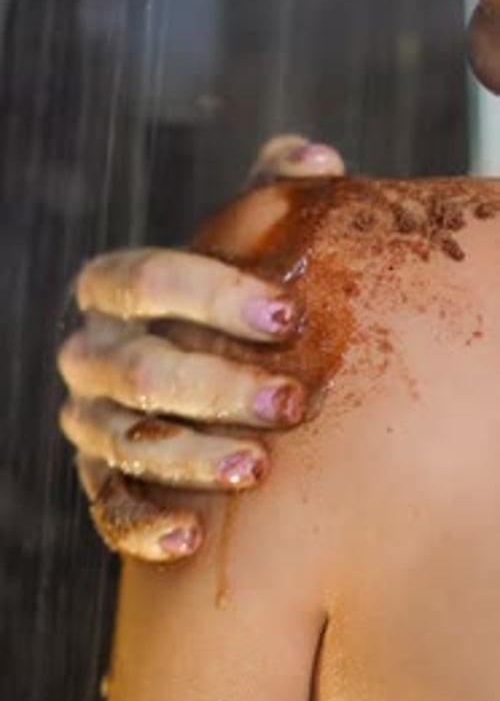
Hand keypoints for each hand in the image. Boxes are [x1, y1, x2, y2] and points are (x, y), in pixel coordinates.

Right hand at [58, 135, 345, 561]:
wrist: (201, 375)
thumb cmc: (230, 305)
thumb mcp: (249, 243)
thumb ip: (278, 193)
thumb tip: (320, 162)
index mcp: (117, 288)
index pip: (145, 279)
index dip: (210, 294)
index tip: (287, 316)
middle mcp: (93, 352)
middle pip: (135, 369)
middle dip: (213, 387)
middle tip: (292, 403)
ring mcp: (91, 418)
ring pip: (122, 441)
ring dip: (187, 456)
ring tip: (256, 469)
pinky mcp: (100, 476)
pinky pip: (106, 507)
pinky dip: (142, 524)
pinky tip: (192, 538)